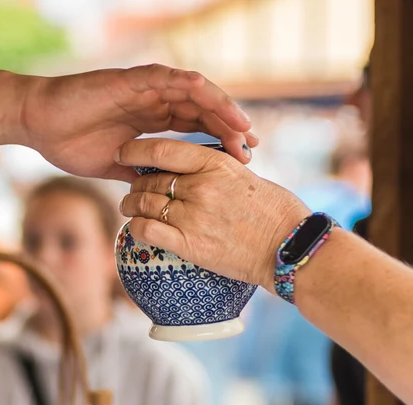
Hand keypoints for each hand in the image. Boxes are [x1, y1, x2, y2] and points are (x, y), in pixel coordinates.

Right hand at [0, 68, 257, 180]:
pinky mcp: (131, 79)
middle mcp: (154, 101)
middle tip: (252, 148)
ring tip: (243, 126)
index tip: (241, 162)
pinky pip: (168, 78)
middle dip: (229, 128)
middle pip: (202, 111)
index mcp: (151, 120)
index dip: (220, 143)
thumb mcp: (112, 167)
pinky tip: (212, 96)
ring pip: (194, 93)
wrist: (39, 123)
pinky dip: (192, 86)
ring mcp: (145, 88)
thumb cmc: (69, 143)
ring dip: (220, 108)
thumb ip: (137, 174)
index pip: (195, 129)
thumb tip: (157, 195)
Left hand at [116, 137, 308, 288]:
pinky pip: (147, 231)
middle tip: (132, 190)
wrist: (288, 246)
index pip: (162, 150)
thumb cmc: (273, 211)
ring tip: (128, 208)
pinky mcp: (190, 244)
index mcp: (215, 163)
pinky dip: (136, 228)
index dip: (136, 150)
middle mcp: (201, 187)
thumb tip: (189, 168)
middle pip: (150, 180)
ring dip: (130, 206)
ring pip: (143, 205)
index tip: (124, 153)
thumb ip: (214, 169)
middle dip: (135, 184)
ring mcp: (193, 216)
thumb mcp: (244, 175)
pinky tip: (137, 228)